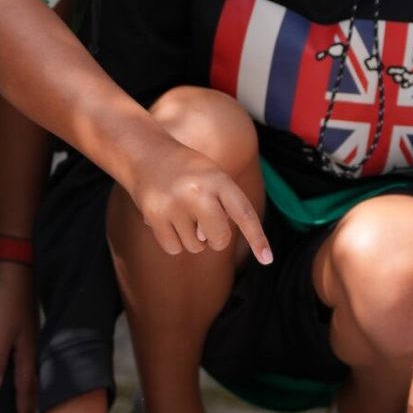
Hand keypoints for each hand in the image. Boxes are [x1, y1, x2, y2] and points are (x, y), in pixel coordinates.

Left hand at [0, 259, 39, 412]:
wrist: (14, 264)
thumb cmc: (5, 298)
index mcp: (27, 351)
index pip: (26, 388)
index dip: (24, 410)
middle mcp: (32, 347)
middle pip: (33, 383)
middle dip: (31, 406)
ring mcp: (30, 337)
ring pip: (31, 372)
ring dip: (29, 391)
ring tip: (27, 408)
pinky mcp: (23, 327)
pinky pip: (26, 359)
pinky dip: (25, 374)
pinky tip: (18, 374)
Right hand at [123, 139, 272, 264]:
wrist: (144, 152)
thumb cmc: (187, 171)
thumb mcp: (212, 176)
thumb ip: (221, 208)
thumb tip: (206, 240)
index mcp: (218, 179)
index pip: (244, 213)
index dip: (258, 238)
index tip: (267, 260)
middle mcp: (197, 191)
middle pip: (220, 239)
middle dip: (216, 239)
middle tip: (205, 223)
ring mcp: (174, 204)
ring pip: (196, 246)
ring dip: (192, 238)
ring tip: (182, 213)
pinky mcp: (154, 216)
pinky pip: (174, 248)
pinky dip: (174, 242)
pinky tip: (168, 220)